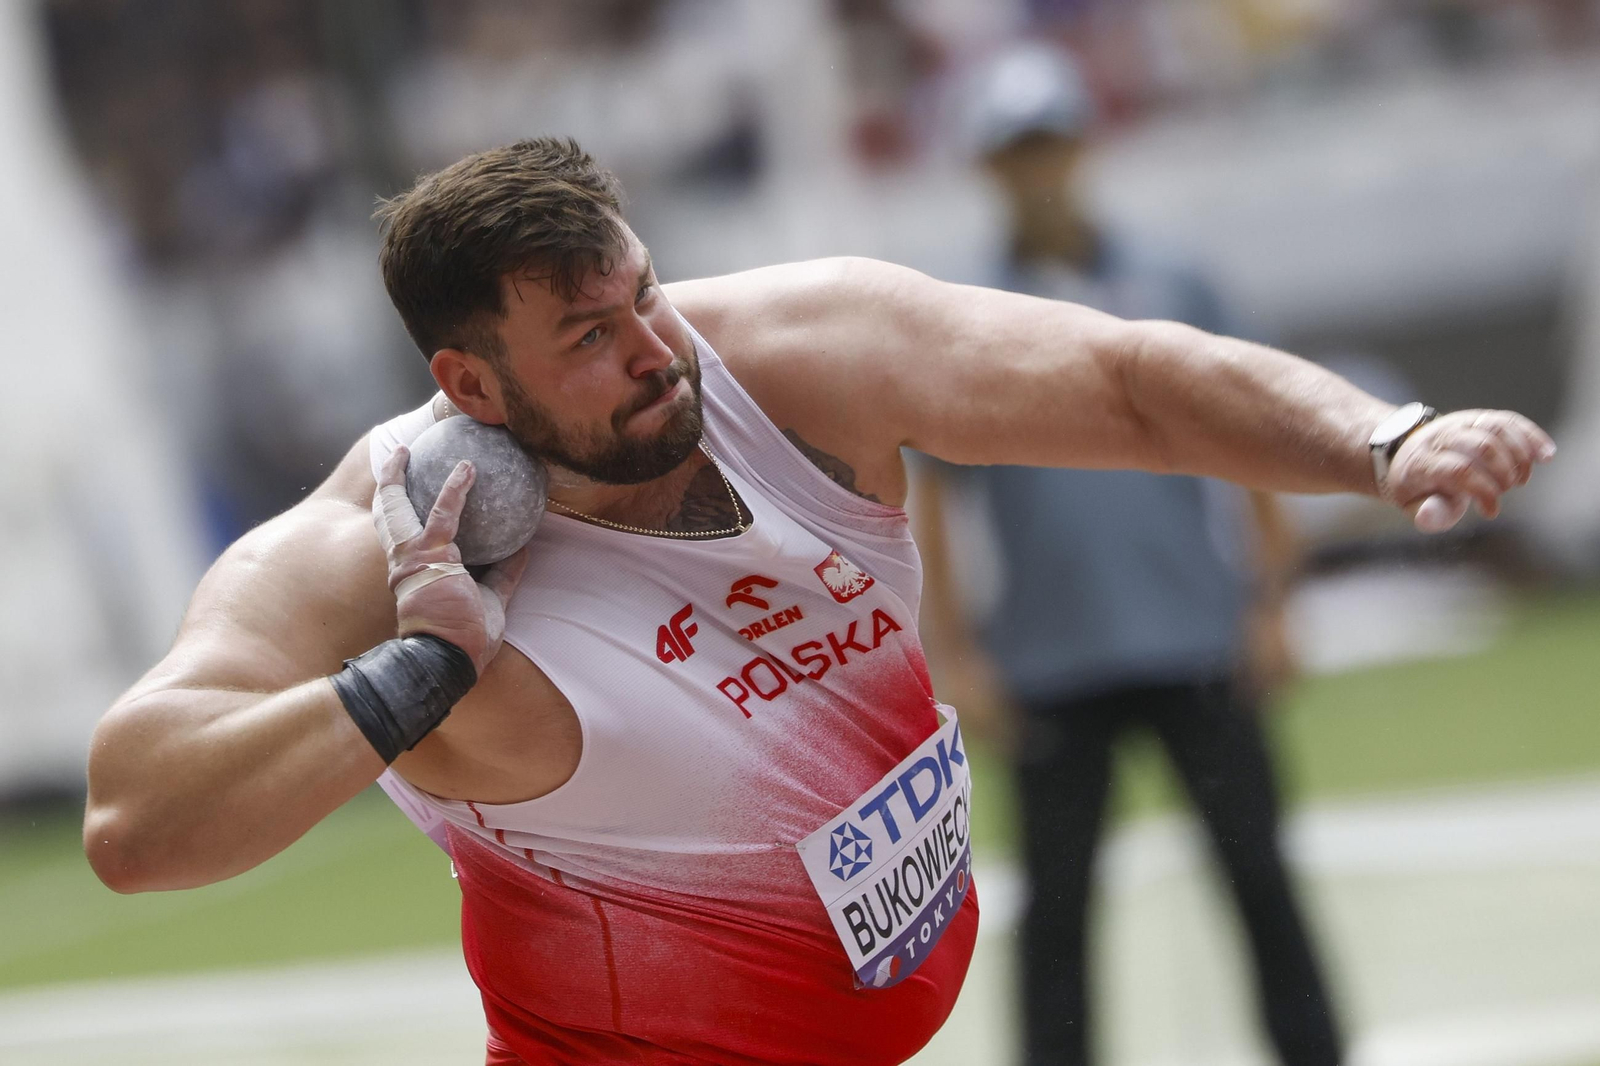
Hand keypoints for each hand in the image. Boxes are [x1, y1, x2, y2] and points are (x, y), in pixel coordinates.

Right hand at [373, 446, 529, 673]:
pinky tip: (468, 469)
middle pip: (386, 516)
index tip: (408, 487)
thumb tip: (523, 550)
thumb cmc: (465, 638)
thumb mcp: (488, 600)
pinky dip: (456, 488)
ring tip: (412, 448)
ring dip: (399, 474)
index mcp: (414, 574)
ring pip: (395, 507)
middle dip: (388, 483)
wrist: (448, 658)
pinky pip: (445, 513)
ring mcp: (413, 558)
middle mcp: (405, 563)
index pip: (401, 535)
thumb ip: (502, 574)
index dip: (401, 509)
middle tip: (399, 456)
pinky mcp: (431, 556)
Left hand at [1386, 409, 1555, 531]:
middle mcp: (1438, 436)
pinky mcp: (1478, 417)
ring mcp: (1459, 423)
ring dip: (1519, 456)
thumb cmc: (1419, 488)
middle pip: (1482, 445)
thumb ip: (1427, 514)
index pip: (1459, 470)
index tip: (1491, 511)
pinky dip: (1531, 437)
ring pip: (1497, 428)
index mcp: (1421, 461)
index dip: (1483, 491)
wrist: (1409, 454)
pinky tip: (1546, 456)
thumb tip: (1428, 515)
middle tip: (1506, 490)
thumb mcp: (1414, 506)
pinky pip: (1509, 421)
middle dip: (1503, 472)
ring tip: (1521, 480)